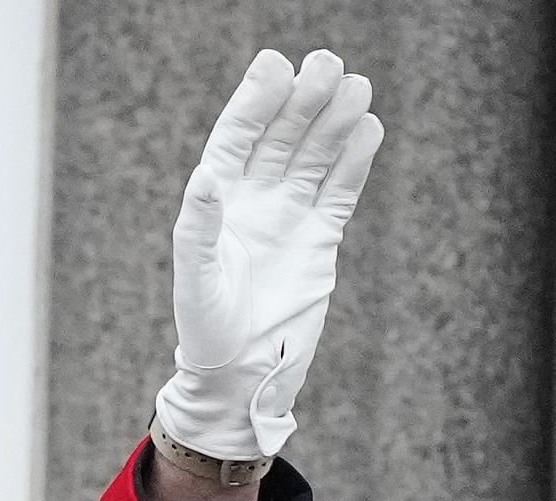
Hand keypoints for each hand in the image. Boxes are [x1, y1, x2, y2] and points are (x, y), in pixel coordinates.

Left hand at [154, 48, 383, 460]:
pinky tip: (369, 130)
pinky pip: (340, 190)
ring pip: (314, 155)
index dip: (254, 101)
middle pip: (280, 136)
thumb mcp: (196, 279)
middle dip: (302, 100)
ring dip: (333, 121)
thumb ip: (199, 226)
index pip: (236, 139)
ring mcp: (288, 216)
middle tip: (326, 64)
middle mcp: (253, 201)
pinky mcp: (320, 237)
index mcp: (217, 202)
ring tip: (356, 87)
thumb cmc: (206, 328)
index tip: (274, 65)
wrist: (241, 372)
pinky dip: (354, 162)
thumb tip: (205, 175)